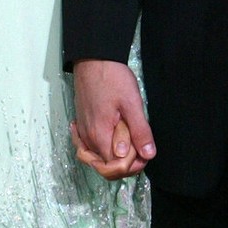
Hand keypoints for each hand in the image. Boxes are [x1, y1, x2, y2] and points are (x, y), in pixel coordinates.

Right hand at [71, 60, 155, 178]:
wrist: (93, 59)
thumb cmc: (112, 77)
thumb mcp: (132, 103)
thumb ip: (139, 131)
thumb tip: (148, 155)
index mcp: (99, 135)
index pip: (115, 167)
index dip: (132, 165)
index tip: (144, 151)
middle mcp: (87, 138)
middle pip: (105, 167)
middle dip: (124, 164)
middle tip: (139, 148)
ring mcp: (82, 132)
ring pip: (97, 159)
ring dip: (114, 157)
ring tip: (129, 143)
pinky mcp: (80, 125)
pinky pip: (89, 148)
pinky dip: (102, 150)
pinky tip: (113, 141)